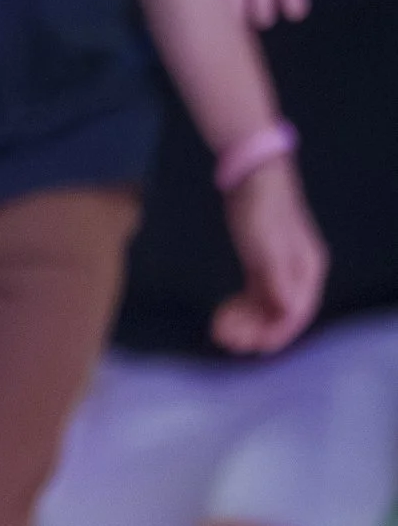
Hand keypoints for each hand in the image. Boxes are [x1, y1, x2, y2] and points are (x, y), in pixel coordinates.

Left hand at [212, 156, 328, 356]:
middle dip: (254, 330)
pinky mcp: (261, 265)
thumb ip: (278, 276)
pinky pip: (254, 296)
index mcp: (307, 271)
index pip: (296, 313)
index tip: (252, 348)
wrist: (251, 177)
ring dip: (245, 322)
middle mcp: (297, 275)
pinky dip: (240, 308)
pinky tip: (223, 314)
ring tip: (218, 329)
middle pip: (279, 314)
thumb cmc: (262, 208)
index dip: (276, 334)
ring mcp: (279, 271)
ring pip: (264, 308)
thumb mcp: (268, 243)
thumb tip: (289, 309)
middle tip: (225, 338)